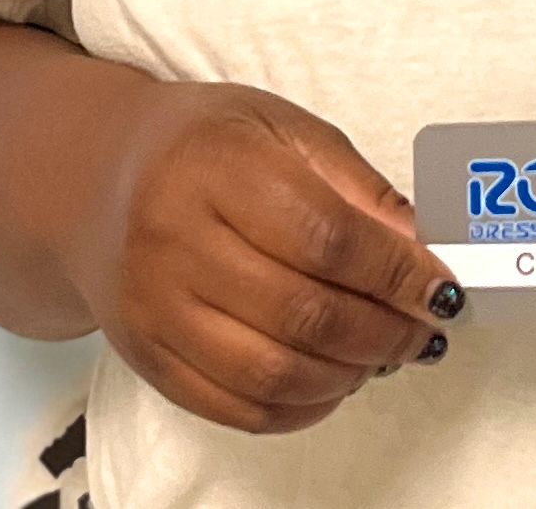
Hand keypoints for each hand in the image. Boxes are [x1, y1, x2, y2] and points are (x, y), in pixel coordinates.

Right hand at [59, 80, 462, 433]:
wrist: (93, 180)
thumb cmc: (203, 145)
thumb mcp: (282, 128)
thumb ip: (355, 186)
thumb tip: (421, 246)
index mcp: (216, 166)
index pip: (326, 237)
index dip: (397, 272)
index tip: (442, 288)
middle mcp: (175, 241)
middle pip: (304, 314)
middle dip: (386, 332)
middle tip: (426, 330)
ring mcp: (155, 308)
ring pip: (272, 372)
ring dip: (350, 374)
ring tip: (386, 353)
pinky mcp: (147, 358)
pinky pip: (235, 408)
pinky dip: (301, 408)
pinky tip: (334, 380)